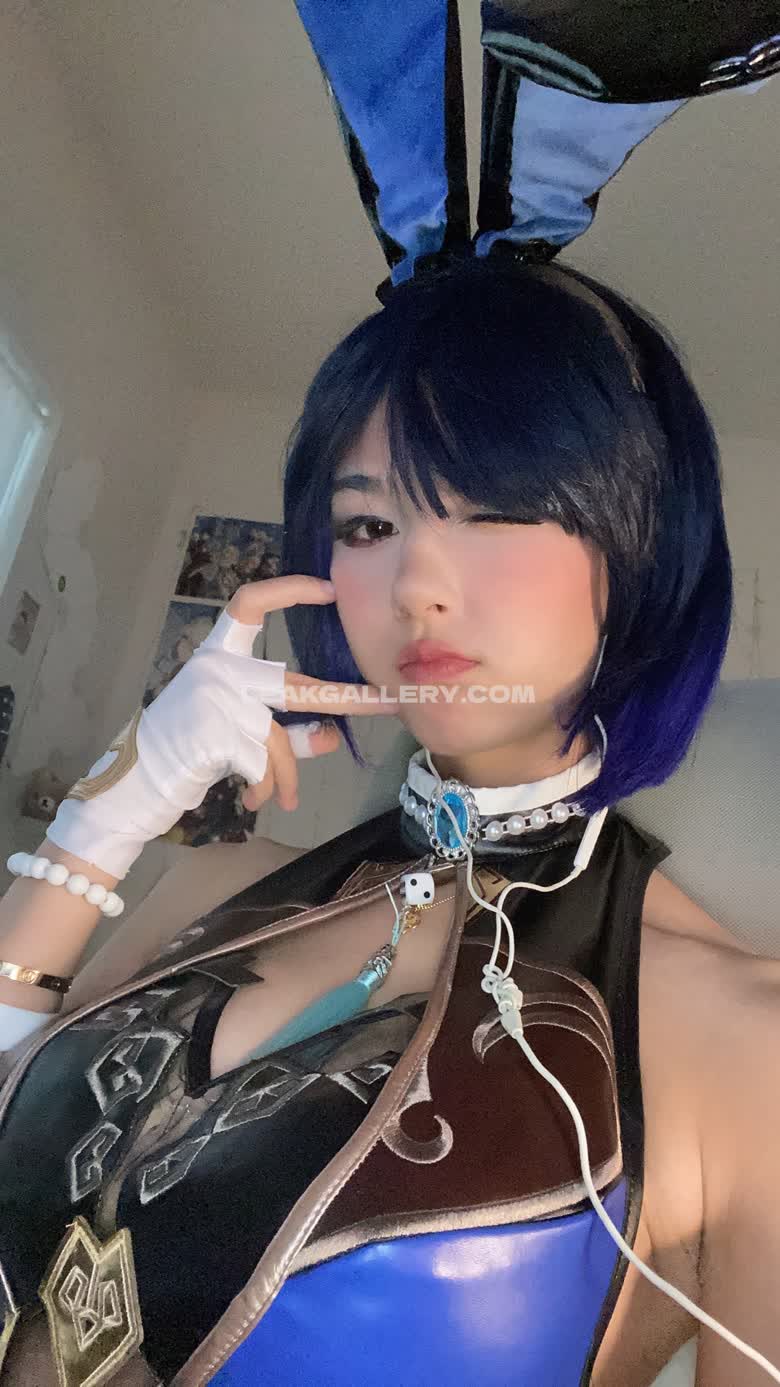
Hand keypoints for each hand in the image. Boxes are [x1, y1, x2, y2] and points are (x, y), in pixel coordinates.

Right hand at [47, 576, 398, 878]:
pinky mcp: (215, 733)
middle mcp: (218, 667)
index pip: (251, 603)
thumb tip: (333, 737)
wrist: (139, 779)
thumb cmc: (193, 746)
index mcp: (220, 652)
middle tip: (387, 703)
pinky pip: (262, 764)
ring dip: (286, 777)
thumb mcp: (240, 730)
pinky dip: (265, 788)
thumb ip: (287, 731)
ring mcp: (215, 698)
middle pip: (294, 686)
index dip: (289, 591)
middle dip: (347, 700)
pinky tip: (250, 801)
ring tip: (286, 801)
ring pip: (278, 739)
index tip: (329, 589)